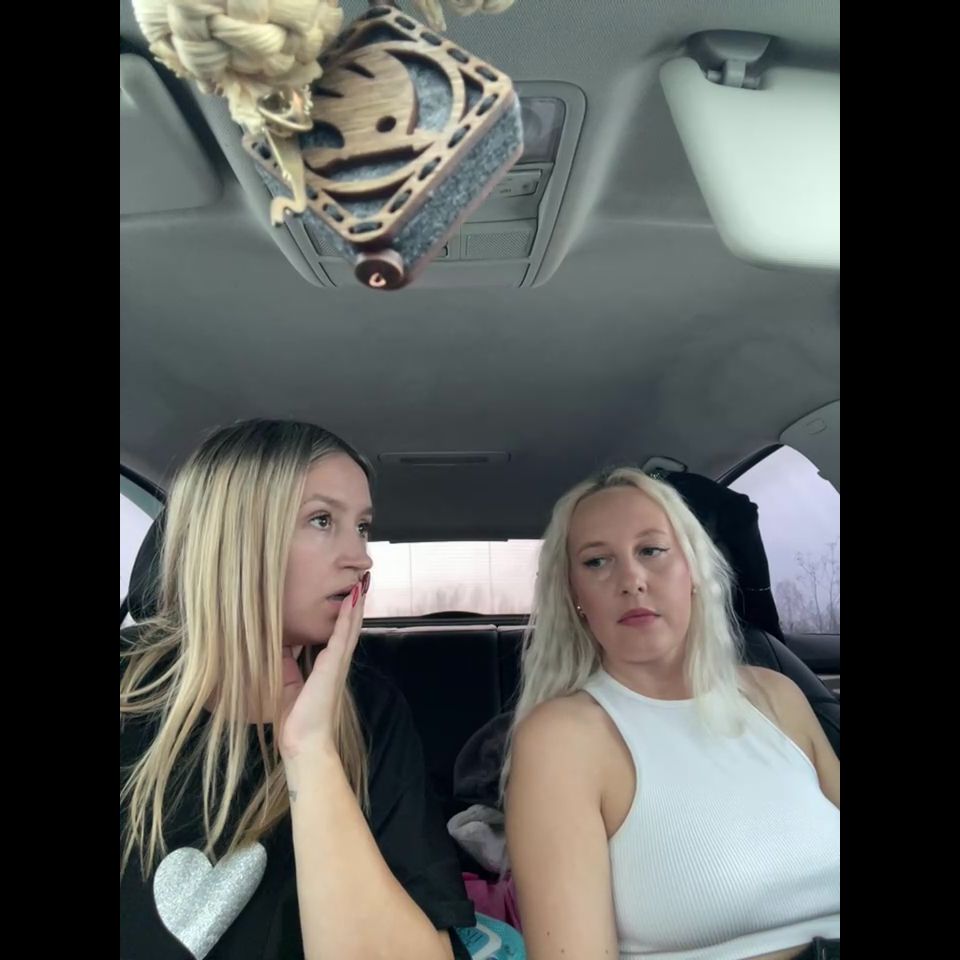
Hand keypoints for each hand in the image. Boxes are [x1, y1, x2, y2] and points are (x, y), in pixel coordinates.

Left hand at [278, 572, 368, 762]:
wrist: (305, 741)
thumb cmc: (295, 717)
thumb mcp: (285, 681)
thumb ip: (285, 661)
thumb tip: (278, 640)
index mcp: (324, 666)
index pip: (333, 635)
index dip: (340, 617)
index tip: (345, 598)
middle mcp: (335, 662)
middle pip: (347, 627)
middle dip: (353, 607)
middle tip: (360, 583)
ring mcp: (337, 662)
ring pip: (349, 627)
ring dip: (355, 605)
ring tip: (361, 583)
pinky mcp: (334, 664)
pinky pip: (343, 634)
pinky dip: (348, 616)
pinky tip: (353, 599)